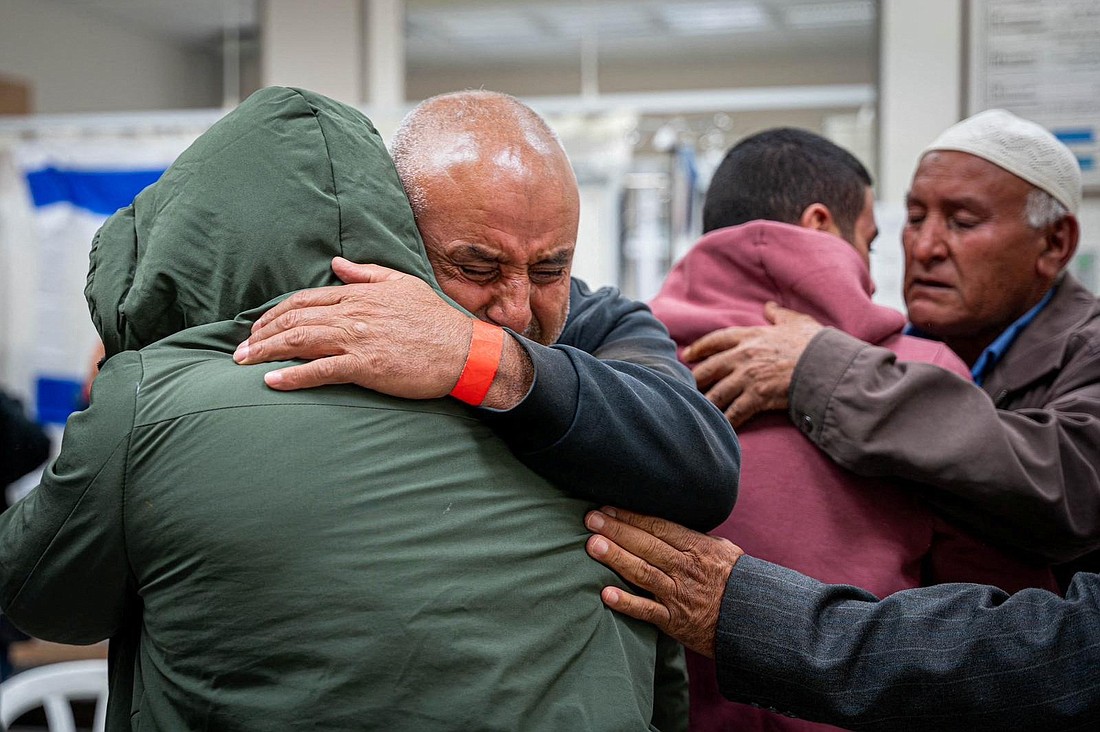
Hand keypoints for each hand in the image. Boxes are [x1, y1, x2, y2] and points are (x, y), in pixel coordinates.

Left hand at [234, 258, 471, 398]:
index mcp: (360, 295)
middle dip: (262, 334)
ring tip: (243, 363)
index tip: (258, 327)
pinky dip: (293, 376)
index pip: (306, 299)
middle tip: (240, 349)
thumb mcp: (402, 284)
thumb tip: (337, 263)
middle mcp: (353, 314)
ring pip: (301, 341)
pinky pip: (321, 370)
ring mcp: (358, 340)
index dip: (277, 313)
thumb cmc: (435, 320)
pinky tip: (272, 381)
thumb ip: (366, 273)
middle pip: (296, 319)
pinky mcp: (366, 366)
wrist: (463, 351)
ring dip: (267, 352)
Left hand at [585, 507, 742, 657]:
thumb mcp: (722, 551)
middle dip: (617, 530)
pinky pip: (648, 611)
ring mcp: (679, 595)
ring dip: (616, 558)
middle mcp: (686, 569)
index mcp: (697, 548)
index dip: (632, 516)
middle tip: (591, 520)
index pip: (659, 527)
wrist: (753, 621)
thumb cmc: (736, 581)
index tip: (608, 508)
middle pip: (647, 545)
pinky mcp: (675, 622)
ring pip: (643, 573)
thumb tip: (666, 522)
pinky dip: (627, 603)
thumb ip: (694, 537)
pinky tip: (606, 594)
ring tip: (593, 546)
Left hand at [683, 302, 822, 427]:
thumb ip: (779, 314)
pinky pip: (734, 412)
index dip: (699, 348)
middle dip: (696, 378)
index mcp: (750, 336)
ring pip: (717, 392)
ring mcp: (748, 377)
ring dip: (706, 403)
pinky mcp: (756, 397)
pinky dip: (725, 421)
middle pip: (709, 368)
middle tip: (686, 386)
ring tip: (697, 410)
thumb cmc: (813, 343)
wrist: (826, 365)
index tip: (688, 355)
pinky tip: (718, 428)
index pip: (716, 340)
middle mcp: (743, 356)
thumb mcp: (796, 321)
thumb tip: (770, 306)